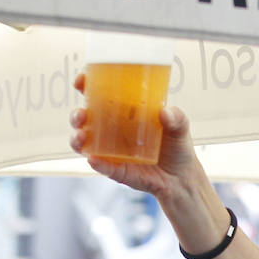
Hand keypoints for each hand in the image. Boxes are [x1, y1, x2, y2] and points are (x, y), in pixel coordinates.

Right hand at [68, 72, 206, 204]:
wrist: (182, 177)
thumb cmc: (177, 146)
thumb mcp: (181, 127)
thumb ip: (177, 118)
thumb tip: (165, 112)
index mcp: (123, 112)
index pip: (98, 95)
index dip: (86, 86)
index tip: (81, 81)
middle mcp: (112, 130)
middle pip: (84, 119)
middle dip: (77, 115)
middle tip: (82, 114)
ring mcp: (111, 151)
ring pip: (85, 143)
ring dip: (77, 139)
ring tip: (82, 136)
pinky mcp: (116, 170)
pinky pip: (102, 166)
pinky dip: (97, 163)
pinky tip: (93, 159)